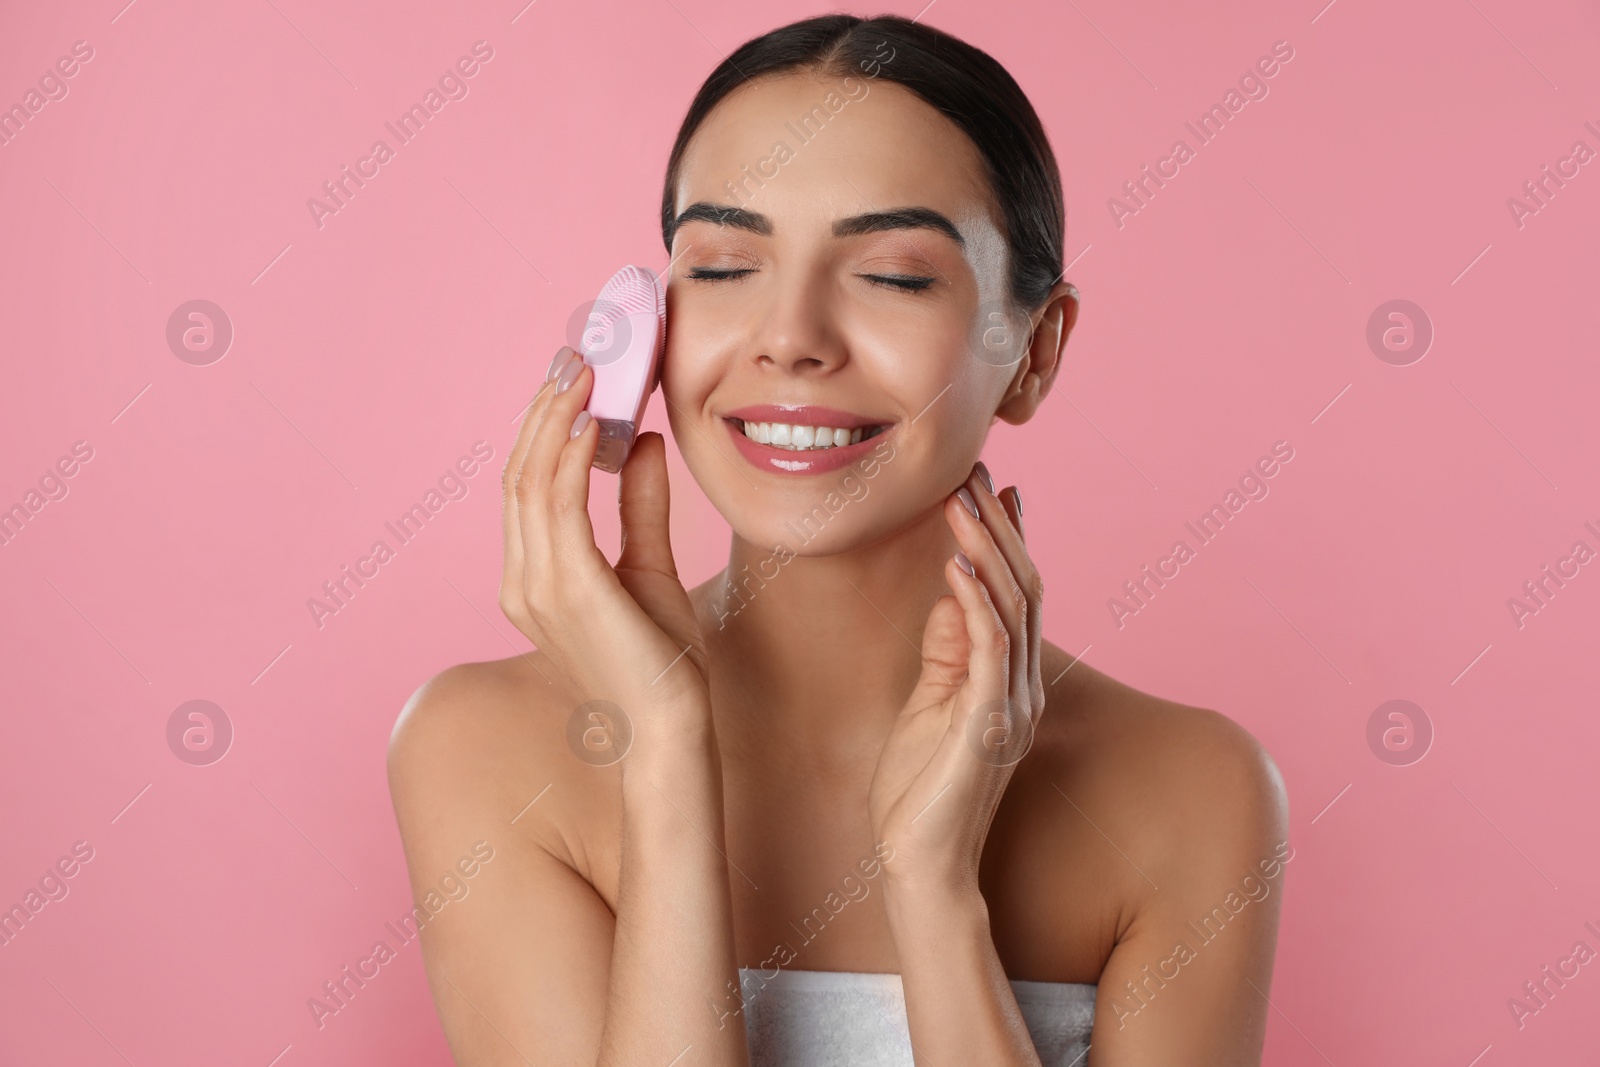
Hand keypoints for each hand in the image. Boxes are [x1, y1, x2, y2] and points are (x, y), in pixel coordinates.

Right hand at [500, 346, 711, 749]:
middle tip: (573, 356)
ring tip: (584, 370)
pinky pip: (560, 504)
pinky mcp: (568, 588)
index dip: (544, 428)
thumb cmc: (662, 665)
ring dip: (556, 418)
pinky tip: (594, 421)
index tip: (572, 378)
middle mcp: (522, 581)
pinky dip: (572, 456)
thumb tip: (641, 443)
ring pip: (531, 480)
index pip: (528, 488)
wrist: (672, 731)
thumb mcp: (651, 570)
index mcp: (533, 580)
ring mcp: (536, 586)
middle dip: (544, 409)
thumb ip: (639, 509)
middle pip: (520, 474)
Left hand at [867, 462, 1042, 896]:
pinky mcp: (988, 726)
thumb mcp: (929, 701)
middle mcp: (1021, 686)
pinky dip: (976, 604)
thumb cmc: (919, 789)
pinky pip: (988, 652)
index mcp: (1009, 679)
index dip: (1007, 536)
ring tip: (961, 500)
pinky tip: (956, 566)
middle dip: (996, 525)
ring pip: (1013, 607)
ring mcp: (1011, 706)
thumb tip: (954, 584)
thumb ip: (947, 647)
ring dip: (987, 548)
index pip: (1017, 592)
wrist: (922, 865)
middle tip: (972, 471)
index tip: (989, 485)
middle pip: (1023, 586)